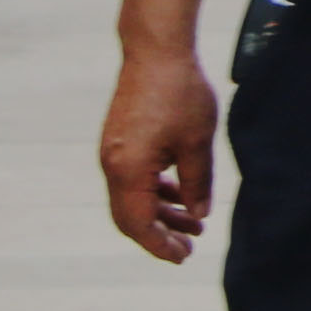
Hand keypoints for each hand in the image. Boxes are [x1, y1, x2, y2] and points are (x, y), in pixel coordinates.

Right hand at [98, 42, 220, 261]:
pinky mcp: (120, 142)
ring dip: (161, 213)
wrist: (156, 52)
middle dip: (159, 235)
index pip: (139, 224)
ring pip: (132, 198)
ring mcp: (113, 153)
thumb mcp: (197, 143)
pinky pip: (133, 179)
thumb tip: (198, 214)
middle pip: (130, 216)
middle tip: (189, 248)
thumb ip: (197, 183)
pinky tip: (181, 194)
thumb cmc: (179, 93)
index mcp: (128, 170)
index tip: (181, 257)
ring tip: (196, 223)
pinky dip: (155, 191)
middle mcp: (112, 165)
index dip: (159, 245)